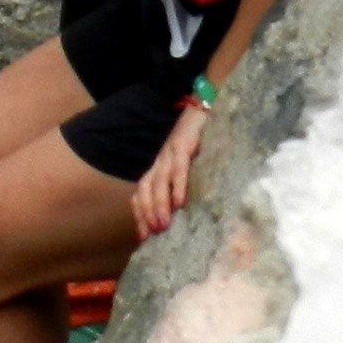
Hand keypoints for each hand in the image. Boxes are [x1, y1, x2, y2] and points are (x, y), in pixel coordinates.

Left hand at [129, 102, 206, 239]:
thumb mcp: (185, 161)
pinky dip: (177, 186)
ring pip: (158, 183)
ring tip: (163, 225)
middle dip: (146, 215)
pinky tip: (179, 202)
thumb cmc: (196, 137)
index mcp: (158, 167)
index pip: (141, 193)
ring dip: (159, 206)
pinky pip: (178, 168)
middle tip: (152, 236)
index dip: (140, 215)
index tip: (143, 238)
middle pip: (146, 191)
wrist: (202, 105)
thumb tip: (183, 209)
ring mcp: (169, 153)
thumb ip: (180, 181)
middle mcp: (160, 162)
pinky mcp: (183, 145)